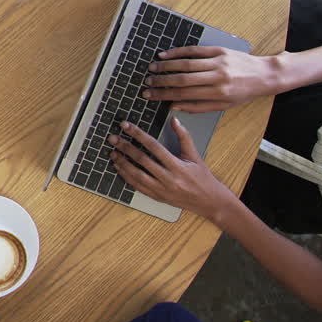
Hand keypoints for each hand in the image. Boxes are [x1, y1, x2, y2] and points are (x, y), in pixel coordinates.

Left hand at [109, 120, 236, 221]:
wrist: (208, 201)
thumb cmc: (202, 177)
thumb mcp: (195, 156)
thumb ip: (184, 137)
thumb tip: (174, 120)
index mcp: (178, 166)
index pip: (154, 146)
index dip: (138, 134)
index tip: (126, 126)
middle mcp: (168, 178)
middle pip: (142, 160)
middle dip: (125, 147)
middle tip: (112, 138)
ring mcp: (161, 189)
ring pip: (137, 175)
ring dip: (122, 163)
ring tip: (112, 152)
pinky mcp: (157, 197)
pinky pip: (138, 186)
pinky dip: (126, 177)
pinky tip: (118, 168)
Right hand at [144, 46, 283, 111]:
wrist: (265, 75)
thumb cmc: (244, 92)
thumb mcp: (224, 105)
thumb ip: (198, 107)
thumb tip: (174, 106)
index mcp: (217, 93)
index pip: (184, 95)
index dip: (164, 95)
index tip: (150, 95)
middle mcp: (217, 77)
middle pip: (182, 79)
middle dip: (161, 81)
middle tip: (147, 82)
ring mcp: (217, 62)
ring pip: (186, 63)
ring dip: (166, 66)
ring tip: (152, 68)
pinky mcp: (218, 50)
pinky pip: (194, 50)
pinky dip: (178, 52)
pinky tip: (165, 54)